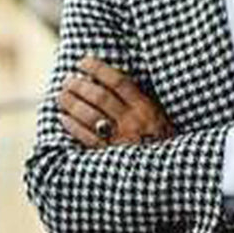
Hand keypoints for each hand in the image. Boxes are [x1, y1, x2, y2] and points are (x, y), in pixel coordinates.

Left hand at [58, 56, 172, 147]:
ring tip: (62, 96)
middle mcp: (132, 121)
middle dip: (79, 85)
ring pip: (90, 116)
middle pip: (99, 96)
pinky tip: (64, 118)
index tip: (83, 62)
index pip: (118, 81)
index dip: (98, 68)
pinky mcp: (110, 155)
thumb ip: (141, 99)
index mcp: (145, 108)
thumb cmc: (163, 140)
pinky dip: (72, 126)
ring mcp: (120, 139)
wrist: (171, 170)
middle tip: (68, 80)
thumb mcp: (160, 115)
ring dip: (71, 103)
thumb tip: (114, 80)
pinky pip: (87, 137)